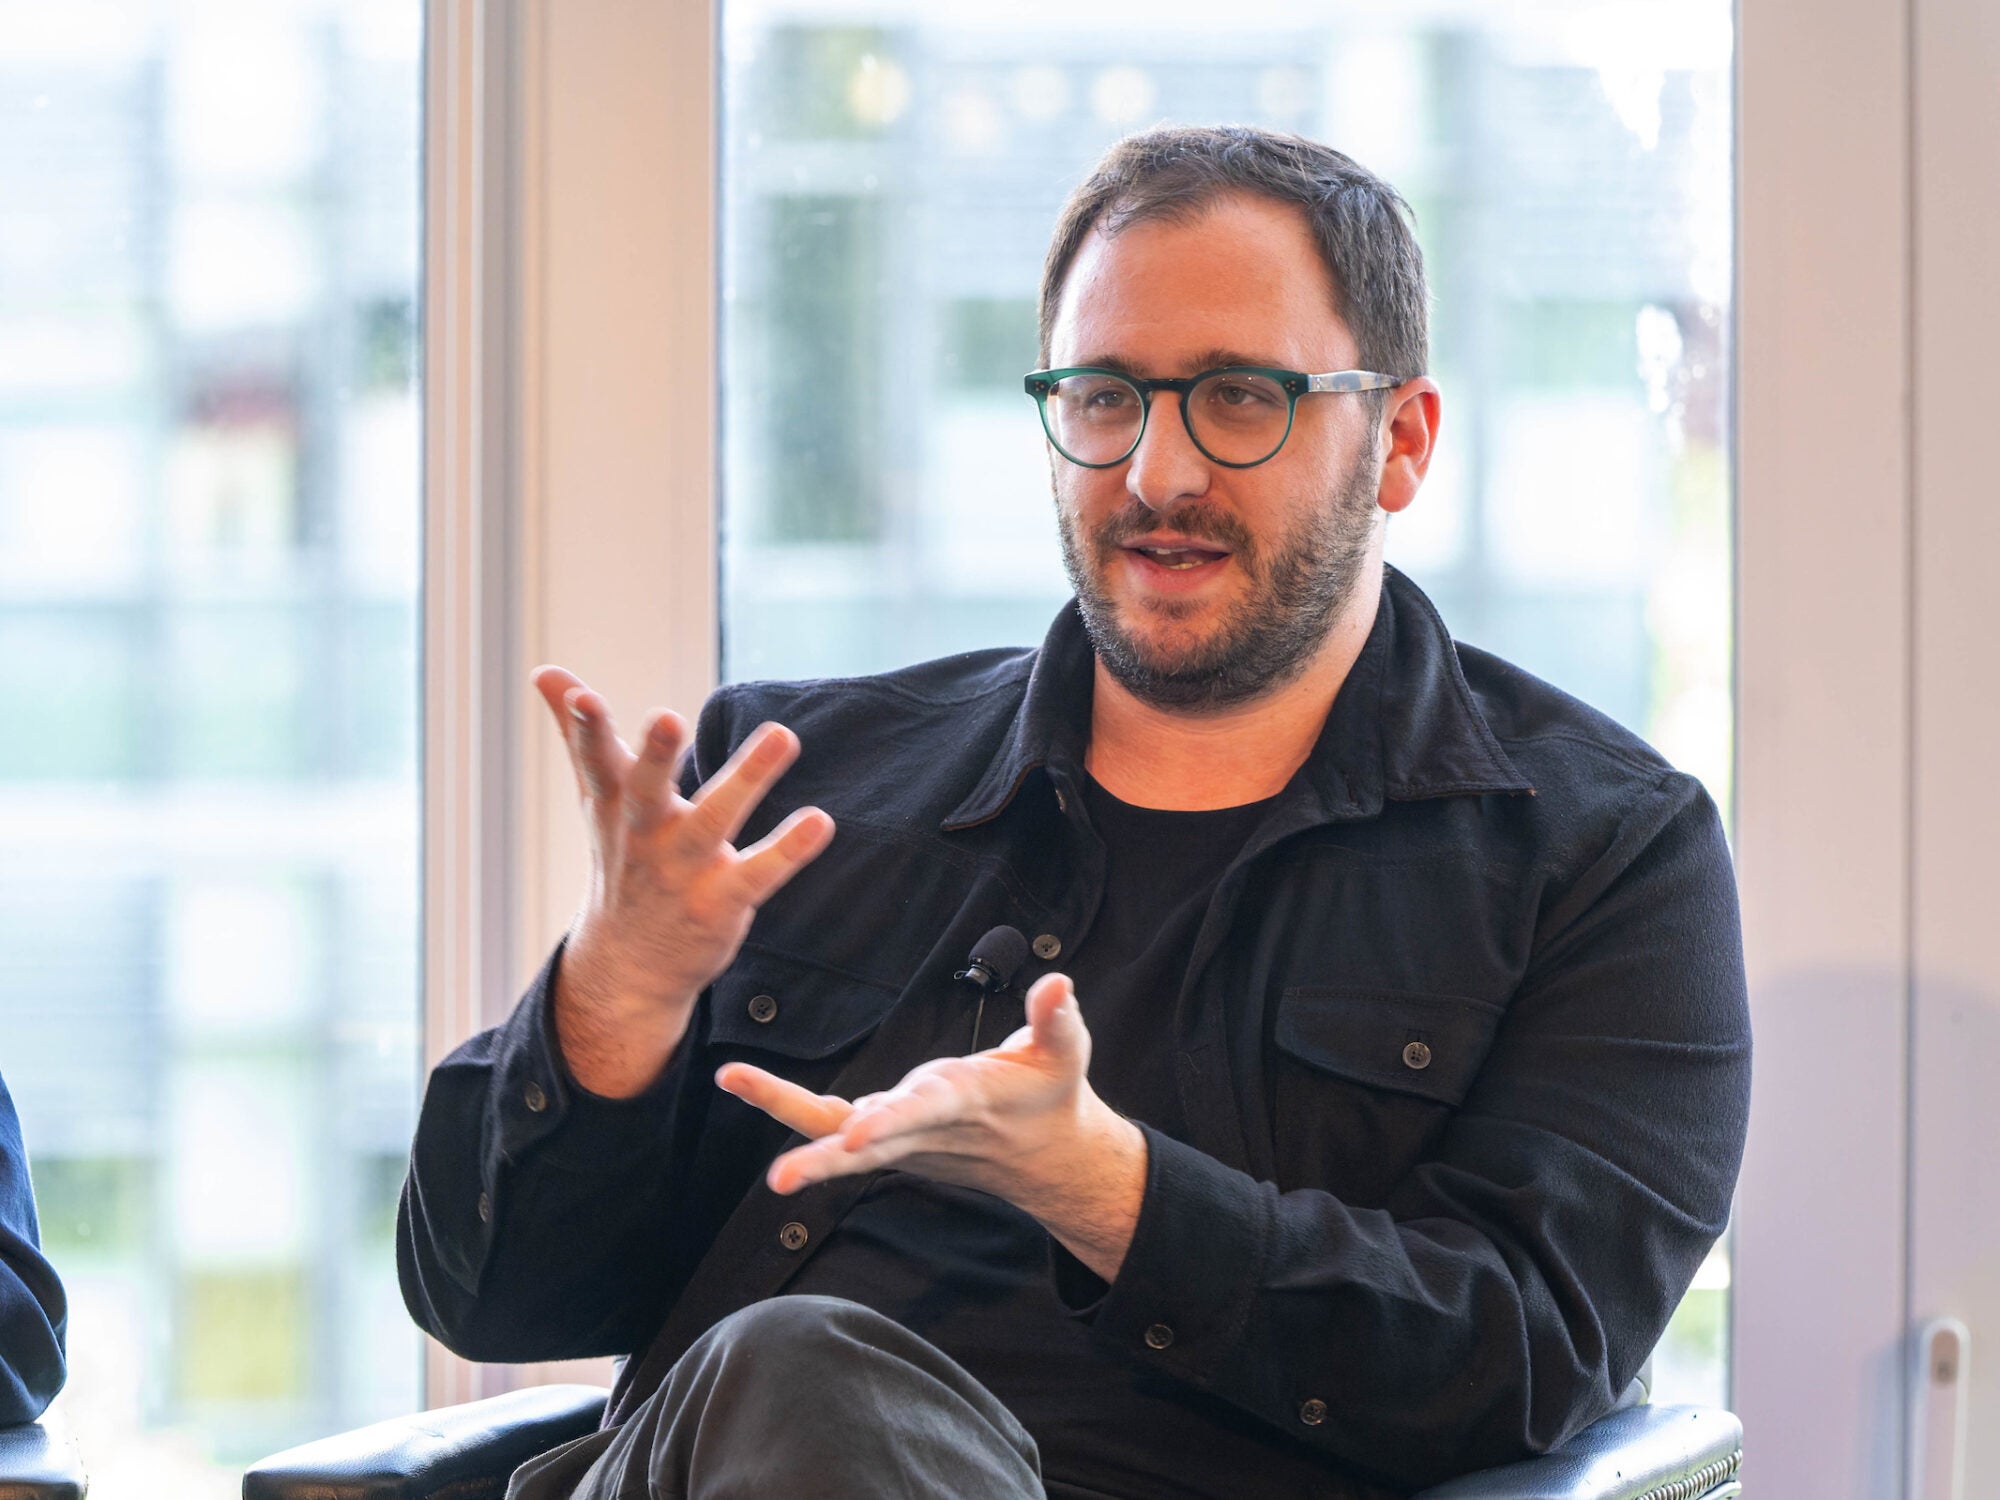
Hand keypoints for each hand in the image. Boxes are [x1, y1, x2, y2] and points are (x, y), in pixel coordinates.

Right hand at [533, 666, 835, 1096]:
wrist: (628, 964)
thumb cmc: (621, 859)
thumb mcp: (597, 799)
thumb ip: (580, 736)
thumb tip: (545, 673)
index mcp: (614, 806)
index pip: (595, 762)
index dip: (585, 730)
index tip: (581, 697)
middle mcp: (645, 836)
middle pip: (646, 791)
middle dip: (655, 756)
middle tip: (667, 717)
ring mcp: (683, 871)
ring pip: (713, 823)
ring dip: (747, 779)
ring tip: (782, 734)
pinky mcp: (721, 903)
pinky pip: (757, 875)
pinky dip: (787, 851)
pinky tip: (819, 821)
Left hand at [715, 973, 1147, 1279]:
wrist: (1047, 1157)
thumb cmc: (1052, 1095)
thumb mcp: (1067, 1053)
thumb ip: (1056, 1018)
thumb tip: (1057, 981)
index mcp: (967, 1102)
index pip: (924, 1113)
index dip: (891, 1123)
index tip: (855, 1138)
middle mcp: (926, 1127)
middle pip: (864, 1145)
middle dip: (820, 1159)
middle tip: (779, 1179)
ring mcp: (903, 1138)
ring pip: (835, 1134)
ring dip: (783, 1111)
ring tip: (733, 1079)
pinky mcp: (890, 1136)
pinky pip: (832, 1126)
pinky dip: (794, 1110)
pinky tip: (750, 1085)